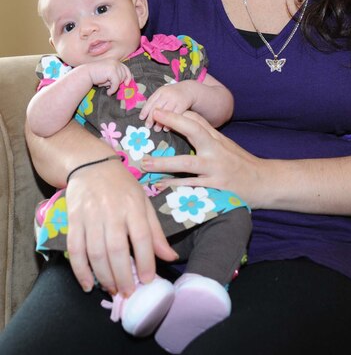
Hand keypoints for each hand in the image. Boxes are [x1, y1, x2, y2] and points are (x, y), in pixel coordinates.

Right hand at [65, 158, 177, 296]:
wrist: (91, 164)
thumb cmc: (122, 185)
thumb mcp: (143, 201)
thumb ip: (155, 231)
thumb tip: (170, 257)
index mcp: (133, 205)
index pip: (141, 237)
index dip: (145, 261)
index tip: (147, 280)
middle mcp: (112, 211)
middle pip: (116, 249)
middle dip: (122, 275)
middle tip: (127, 293)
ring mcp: (90, 215)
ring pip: (95, 252)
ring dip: (104, 276)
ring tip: (112, 289)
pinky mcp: (73, 220)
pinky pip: (75, 249)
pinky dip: (80, 270)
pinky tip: (88, 284)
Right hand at [86, 60, 131, 94]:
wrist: (85, 74)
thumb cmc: (96, 76)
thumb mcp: (108, 74)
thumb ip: (116, 75)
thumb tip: (127, 82)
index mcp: (115, 61)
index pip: (126, 68)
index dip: (128, 76)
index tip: (127, 84)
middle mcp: (115, 62)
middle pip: (124, 75)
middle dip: (119, 82)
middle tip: (110, 86)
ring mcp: (114, 66)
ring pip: (120, 80)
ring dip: (115, 86)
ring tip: (107, 87)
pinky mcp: (112, 71)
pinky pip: (116, 84)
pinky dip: (113, 89)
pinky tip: (108, 92)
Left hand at [139, 82, 195, 130]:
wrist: (189, 89)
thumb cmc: (173, 94)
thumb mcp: (164, 93)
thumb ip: (156, 101)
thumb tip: (145, 114)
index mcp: (160, 91)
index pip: (151, 101)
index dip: (145, 110)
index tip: (141, 118)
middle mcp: (167, 94)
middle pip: (157, 106)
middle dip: (151, 117)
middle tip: (147, 126)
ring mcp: (175, 99)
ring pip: (166, 112)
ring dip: (160, 121)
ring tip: (156, 129)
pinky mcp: (183, 104)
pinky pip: (175, 114)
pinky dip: (170, 122)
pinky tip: (166, 128)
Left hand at [141, 109, 262, 207]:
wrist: (265, 182)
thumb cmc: (240, 162)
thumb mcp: (225, 144)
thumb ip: (206, 131)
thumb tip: (186, 114)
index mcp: (216, 139)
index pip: (196, 121)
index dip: (177, 114)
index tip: (157, 110)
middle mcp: (216, 151)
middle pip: (194, 132)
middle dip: (174, 123)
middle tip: (153, 120)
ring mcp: (216, 170)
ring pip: (187, 163)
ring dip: (164, 163)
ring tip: (145, 163)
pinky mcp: (216, 189)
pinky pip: (192, 187)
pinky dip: (175, 187)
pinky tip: (160, 187)